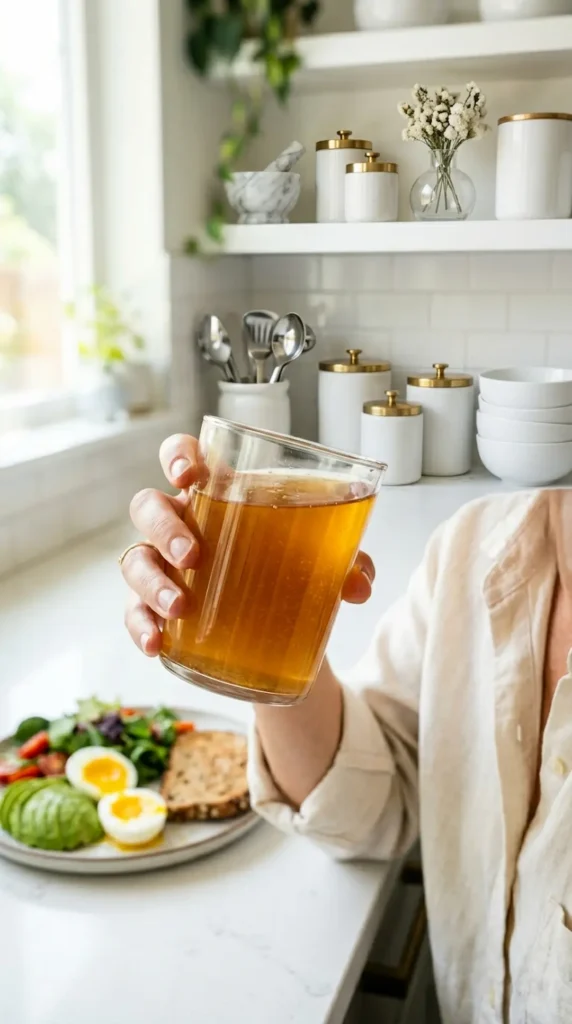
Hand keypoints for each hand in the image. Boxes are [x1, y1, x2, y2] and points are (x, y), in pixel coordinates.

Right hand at [122, 433, 375, 656]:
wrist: (281, 628)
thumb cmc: (290, 568)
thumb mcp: (323, 559)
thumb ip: (345, 561)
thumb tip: (358, 583)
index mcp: (218, 495)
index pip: (184, 455)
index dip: (177, 455)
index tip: (187, 473)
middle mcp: (182, 523)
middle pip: (149, 507)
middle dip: (165, 528)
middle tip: (192, 556)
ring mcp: (164, 566)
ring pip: (135, 559)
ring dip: (152, 581)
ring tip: (179, 608)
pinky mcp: (157, 609)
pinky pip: (134, 613)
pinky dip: (141, 628)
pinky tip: (157, 644)